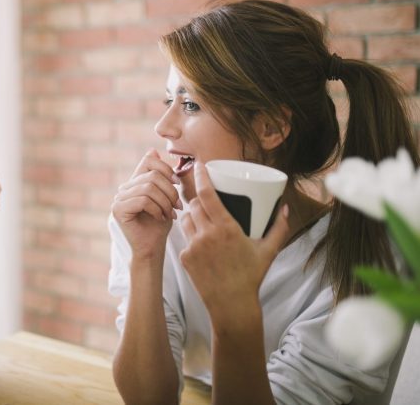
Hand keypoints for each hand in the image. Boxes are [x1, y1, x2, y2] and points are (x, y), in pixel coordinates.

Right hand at [111, 149, 181, 260]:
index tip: (177, 184)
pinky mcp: (118, 209)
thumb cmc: (160, 224)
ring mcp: (118, 198)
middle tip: (177, 206)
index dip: (166, 169)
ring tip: (170, 213)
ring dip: (165, 202)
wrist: (153, 248)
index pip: (149, 161)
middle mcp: (124, 188)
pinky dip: (156, 209)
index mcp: (134, 181)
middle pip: (152, 176)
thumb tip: (152, 150)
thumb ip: (160, 176)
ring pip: (148, 188)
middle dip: (170, 191)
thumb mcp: (164, 196)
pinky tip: (160, 218)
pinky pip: (142, 200)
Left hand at [179, 162, 291, 326]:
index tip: (199, 165)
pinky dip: (190, 233)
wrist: (232, 304)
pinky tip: (199, 237)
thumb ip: (279, 228)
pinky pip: (184, 237)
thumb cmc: (251, 276)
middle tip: (206, 197)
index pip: (207, 194)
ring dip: (192, 214)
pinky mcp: (185, 257)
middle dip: (198, 198)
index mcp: (226, 228)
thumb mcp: (269, 251)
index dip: (201, 177)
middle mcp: (206, 234)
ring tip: (202, 215)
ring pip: (186, 218)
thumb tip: (284, 207)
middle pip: (195, 204)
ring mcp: (193, 246)